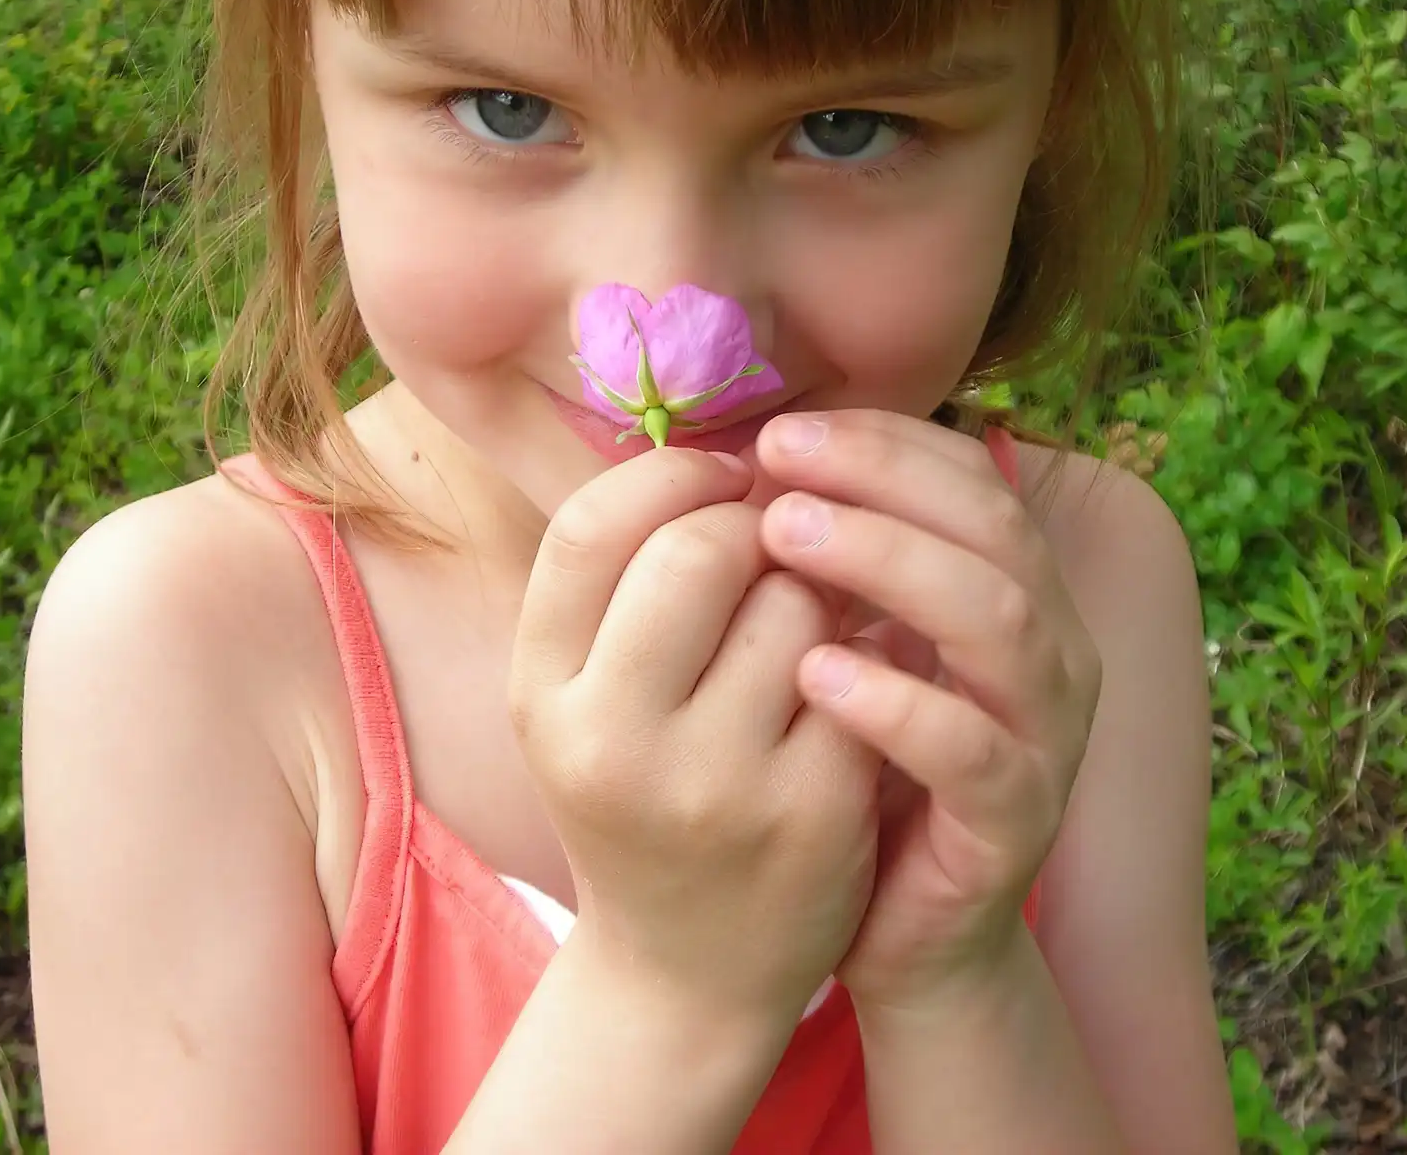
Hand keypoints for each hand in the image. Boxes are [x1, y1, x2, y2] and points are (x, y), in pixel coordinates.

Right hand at [509, 446, 882, 1025]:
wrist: (688, 966)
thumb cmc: (640, 792)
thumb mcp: (585, 692)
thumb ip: (623, 573)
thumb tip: (722, 439)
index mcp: (544, 693)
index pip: (592, 527)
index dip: (671, 477)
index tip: (722, 480)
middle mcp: (613, 742)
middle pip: (701, 551)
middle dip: (755, 531)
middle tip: (773, 555)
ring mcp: (716, 785)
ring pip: (797, 602)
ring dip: (816, 595)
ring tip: (803, 637)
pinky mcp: (812, 814)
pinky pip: (858, 670)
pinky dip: (862, 660)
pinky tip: (848, 691)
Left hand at [751, 409, 1101, 1011]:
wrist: (908, 936)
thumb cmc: (864, 774)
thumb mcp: (857, 648)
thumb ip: (839, 569)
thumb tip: (754, 461)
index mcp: (1016, 594)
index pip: (971, 478)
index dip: (883, 442)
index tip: (779, 431)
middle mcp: (1049, 651)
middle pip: (992, 527)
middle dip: (882, 478)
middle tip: (777, 462)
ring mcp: (1044, 737)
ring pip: (999, 620)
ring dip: (890, 562)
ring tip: (786, 537)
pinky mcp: (1016, 823)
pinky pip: (974, 752)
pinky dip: (899, 703)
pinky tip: (815, 673)